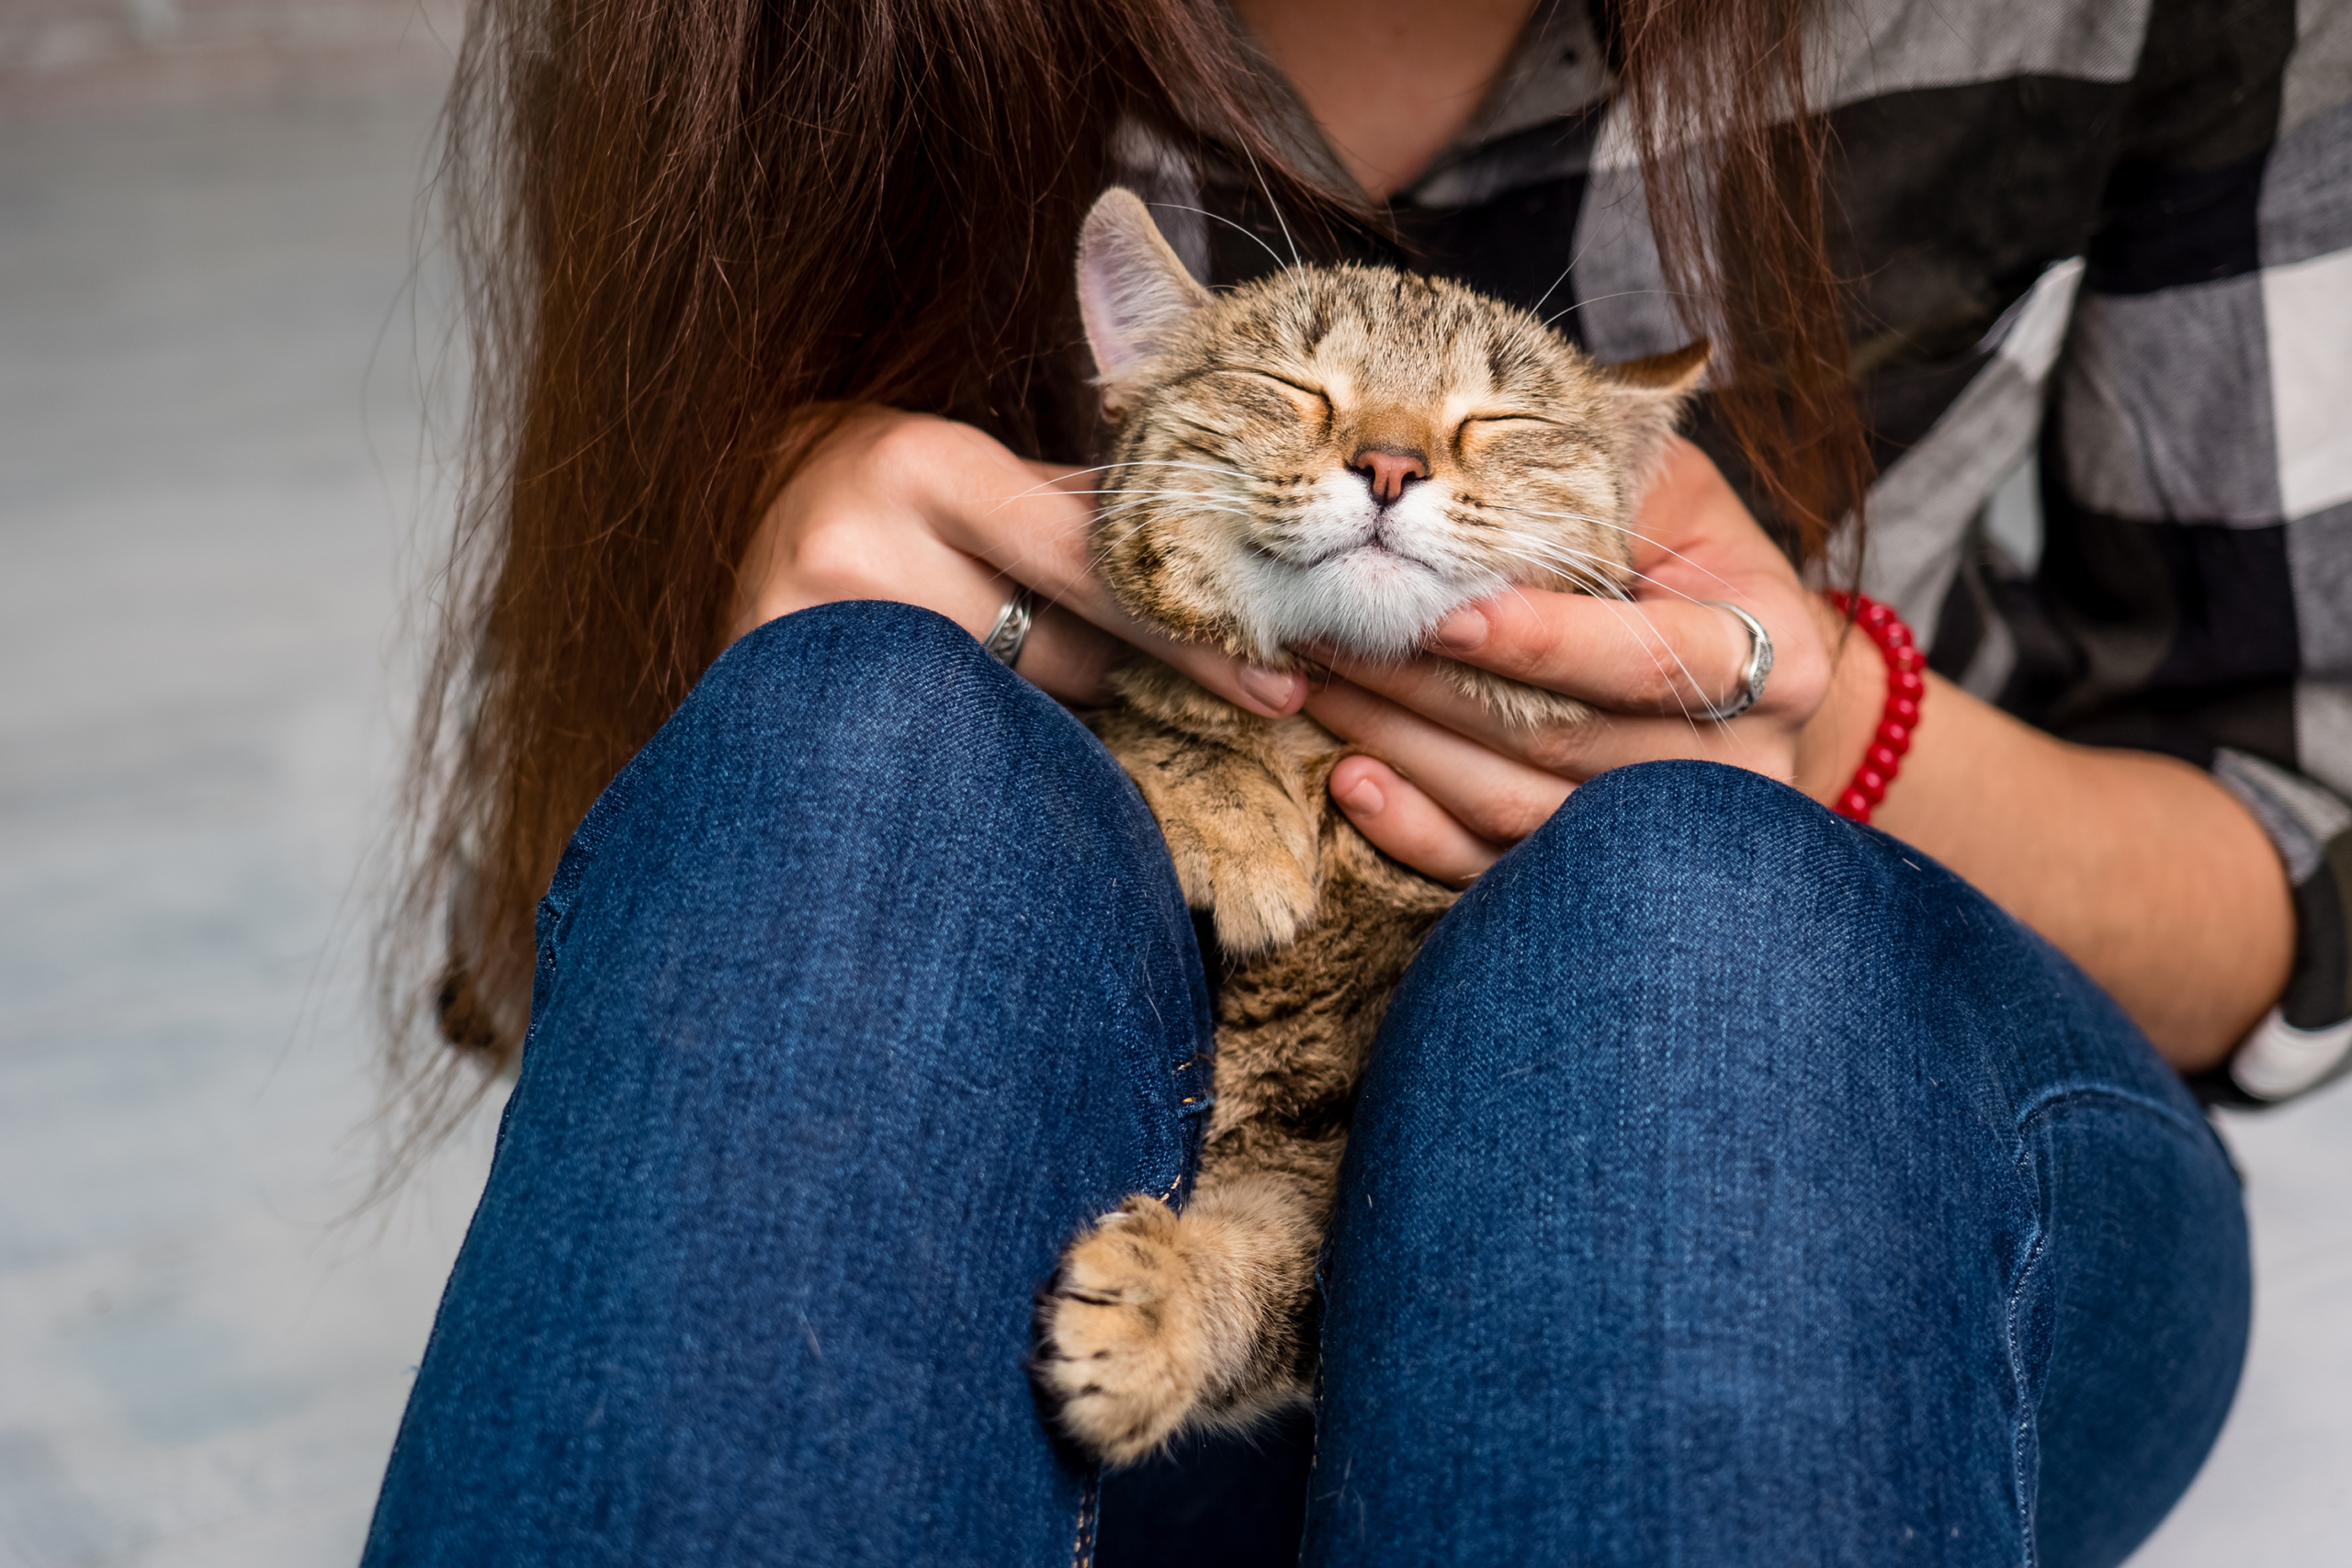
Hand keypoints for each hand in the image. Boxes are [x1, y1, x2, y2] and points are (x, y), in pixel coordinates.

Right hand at [729, 407, 1310, 716]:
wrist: (731, 498)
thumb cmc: (889, 481)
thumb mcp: (977, 466)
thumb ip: (1085, 511)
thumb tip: (1239, 573)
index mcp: (926, 465)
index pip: (1088, 564)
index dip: (1189, 631)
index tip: (1278, 683)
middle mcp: (862, 546)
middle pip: (1059, 657)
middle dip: (1128, 675)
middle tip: (1196, 691)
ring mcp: (813, 634)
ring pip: (1011, 718)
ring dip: (1053, 715)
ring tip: (1031, 683)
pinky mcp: (778, 700)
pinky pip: (943, 752)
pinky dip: (989, 750)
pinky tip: (985, 738)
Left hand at [1303, 438, 1866, 883]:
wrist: (1743, 677)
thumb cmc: (1691, 559)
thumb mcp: (1676, 497)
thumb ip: (1605, 483)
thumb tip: (1476, 458)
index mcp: (1772, 657)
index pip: (1648, 659)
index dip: (1542, 641)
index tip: (1441, 612)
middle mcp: (1734, 762)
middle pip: (1563, 740)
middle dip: (1432, 686)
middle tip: (1330, 631)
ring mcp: (1667, 837)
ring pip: (1519, 809)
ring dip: (1404, 749)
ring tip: (1318, 688)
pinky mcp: (1601, 877)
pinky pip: (1496, 870)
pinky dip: (1415, 830)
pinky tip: (1350, 780)